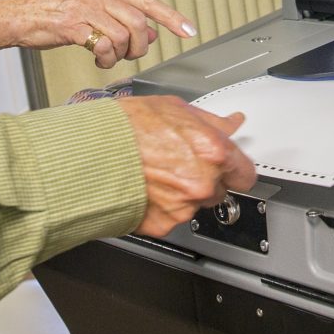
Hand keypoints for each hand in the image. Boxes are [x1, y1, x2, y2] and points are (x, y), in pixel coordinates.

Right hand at [16, 0, 195, 69]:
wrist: (22, 18)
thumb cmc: (58, 17)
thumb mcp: (94, 11)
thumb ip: (122, 18)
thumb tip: (151, 32)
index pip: (147, 1)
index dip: (171, 16)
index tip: (189, 30)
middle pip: (138, 22)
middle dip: (139, 45)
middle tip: (129, 55)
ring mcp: (85, 7)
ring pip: (122, 35)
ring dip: (119, 54)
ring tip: (106, 57)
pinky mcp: (72, 24)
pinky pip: (102, 45)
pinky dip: (104, 58)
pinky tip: (97, 59)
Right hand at [121, 96, 254, 236]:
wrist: (88, 153)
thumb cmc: (125, 127)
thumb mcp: (174, 108)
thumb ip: (210, 122)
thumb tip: (230, 124)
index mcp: (212, 152)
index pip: (245, 173)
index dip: (235, 169)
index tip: (228, 167)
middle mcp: (202, 183)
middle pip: (220, 191)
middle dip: (206, 180)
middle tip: (181, 164)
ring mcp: (183, 207)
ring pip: (195, 205)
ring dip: (183, 194)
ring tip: (157, 173)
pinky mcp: (162, 224)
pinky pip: (171, 218)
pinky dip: (161, 207)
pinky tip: (147, 187)